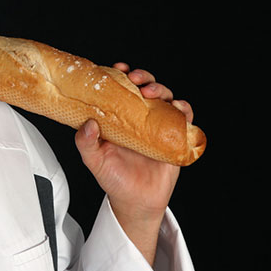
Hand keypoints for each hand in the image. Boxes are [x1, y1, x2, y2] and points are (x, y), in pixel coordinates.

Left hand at [74, 62, 193, 263]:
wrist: (136, 203)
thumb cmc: (114, 179)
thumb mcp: (94, 160)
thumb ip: (85, 142)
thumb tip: (88, 124)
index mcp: (120, 117)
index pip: (122, 88)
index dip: (121, 74)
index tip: (117, 68)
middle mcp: (140, 118)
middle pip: (146, 87)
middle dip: (143, 77)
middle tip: (134, 79)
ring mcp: (158, 127)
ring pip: (165, 98)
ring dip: (161, 89)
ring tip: (151, 93)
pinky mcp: (175, 138)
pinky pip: (184, 119)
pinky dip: (184, 110)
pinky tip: (177, 109)